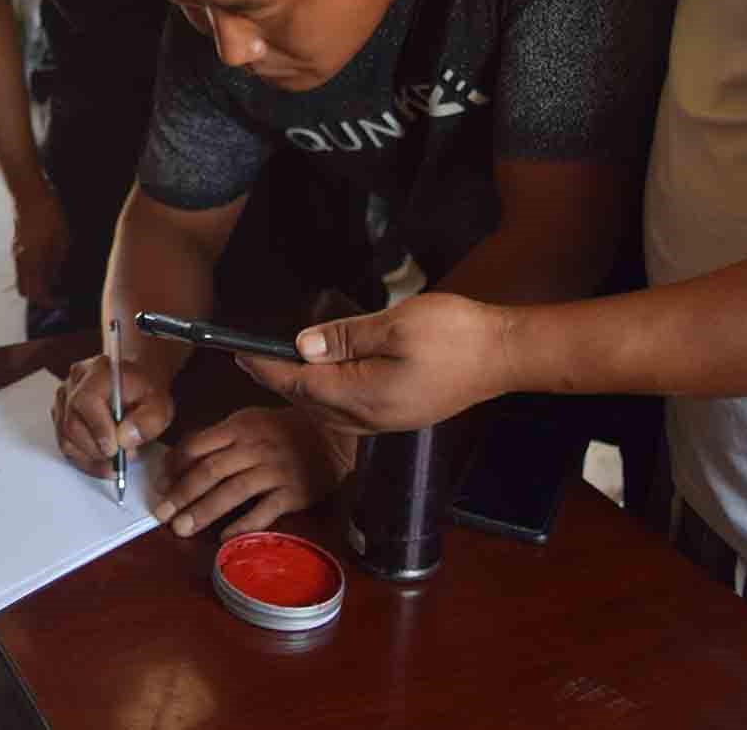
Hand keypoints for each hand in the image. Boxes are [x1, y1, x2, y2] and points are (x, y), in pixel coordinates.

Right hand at [11, 183, 69, 306]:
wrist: (29, 192)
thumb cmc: (49, 213)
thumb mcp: (61, 238)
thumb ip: (57, 262)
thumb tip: (56, 280)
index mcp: (33, 261)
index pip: (38, 293)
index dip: (51, 302)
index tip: (63, 301)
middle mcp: (21, 261)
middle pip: (25, 291)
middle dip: (39, 297)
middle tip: (57, 294)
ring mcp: (16, 252)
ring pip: (21, 280)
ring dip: (35, 285)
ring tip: (54, 279)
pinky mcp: (16, 245)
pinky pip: (21, 268)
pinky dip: (32, 273)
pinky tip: (47, 265)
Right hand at [51, 354, 173, 477]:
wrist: (134, 383)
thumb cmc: (145, 392)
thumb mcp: (160, 405)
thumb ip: (147, 421)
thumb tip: (124, 438)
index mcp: (100, 371)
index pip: (86, 400)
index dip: (97, 428)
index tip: (114, 449)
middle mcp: (75, 382)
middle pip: (72, 423)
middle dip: (95, 450)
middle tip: (118, 460)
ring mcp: (64, 397)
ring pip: (66, 438)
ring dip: (89, 458)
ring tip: (113, 462)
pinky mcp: (60, 413)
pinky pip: (65, 442)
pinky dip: (83, 458)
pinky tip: (101, 461)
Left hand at [153, 406, 346, 539]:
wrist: (332, 437)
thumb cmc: (283, 430)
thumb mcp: (250, 421)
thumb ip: (220, 437)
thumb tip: (182, 457)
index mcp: (239, 427)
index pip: (198, 445)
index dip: (175, 466)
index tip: (160, 484)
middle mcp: (254, 448)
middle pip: (210, 471)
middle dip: (182, 494)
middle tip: (162, 514)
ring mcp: (274, 471)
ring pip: (232, 492)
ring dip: (204, 512)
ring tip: (182, 529)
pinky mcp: (292, 493)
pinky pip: (263, 512)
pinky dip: (242, 525)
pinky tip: (223, 538)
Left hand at [239, 293, 514, 435]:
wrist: (507, 355)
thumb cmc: (456, 335)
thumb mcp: (394, 324)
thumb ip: (345, 337)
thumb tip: (302, 346)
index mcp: (366, 397)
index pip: (302, 385)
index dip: (267, 369)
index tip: (239, 354)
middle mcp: (372, 419)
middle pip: (311, 403)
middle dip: (278, 382)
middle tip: (249, 360)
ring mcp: (389, 421)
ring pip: (329, 412)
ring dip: (300, 392)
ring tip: (279, 370)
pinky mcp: (402, 415)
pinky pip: (350, 413)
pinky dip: (326, 397)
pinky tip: (325, 382)